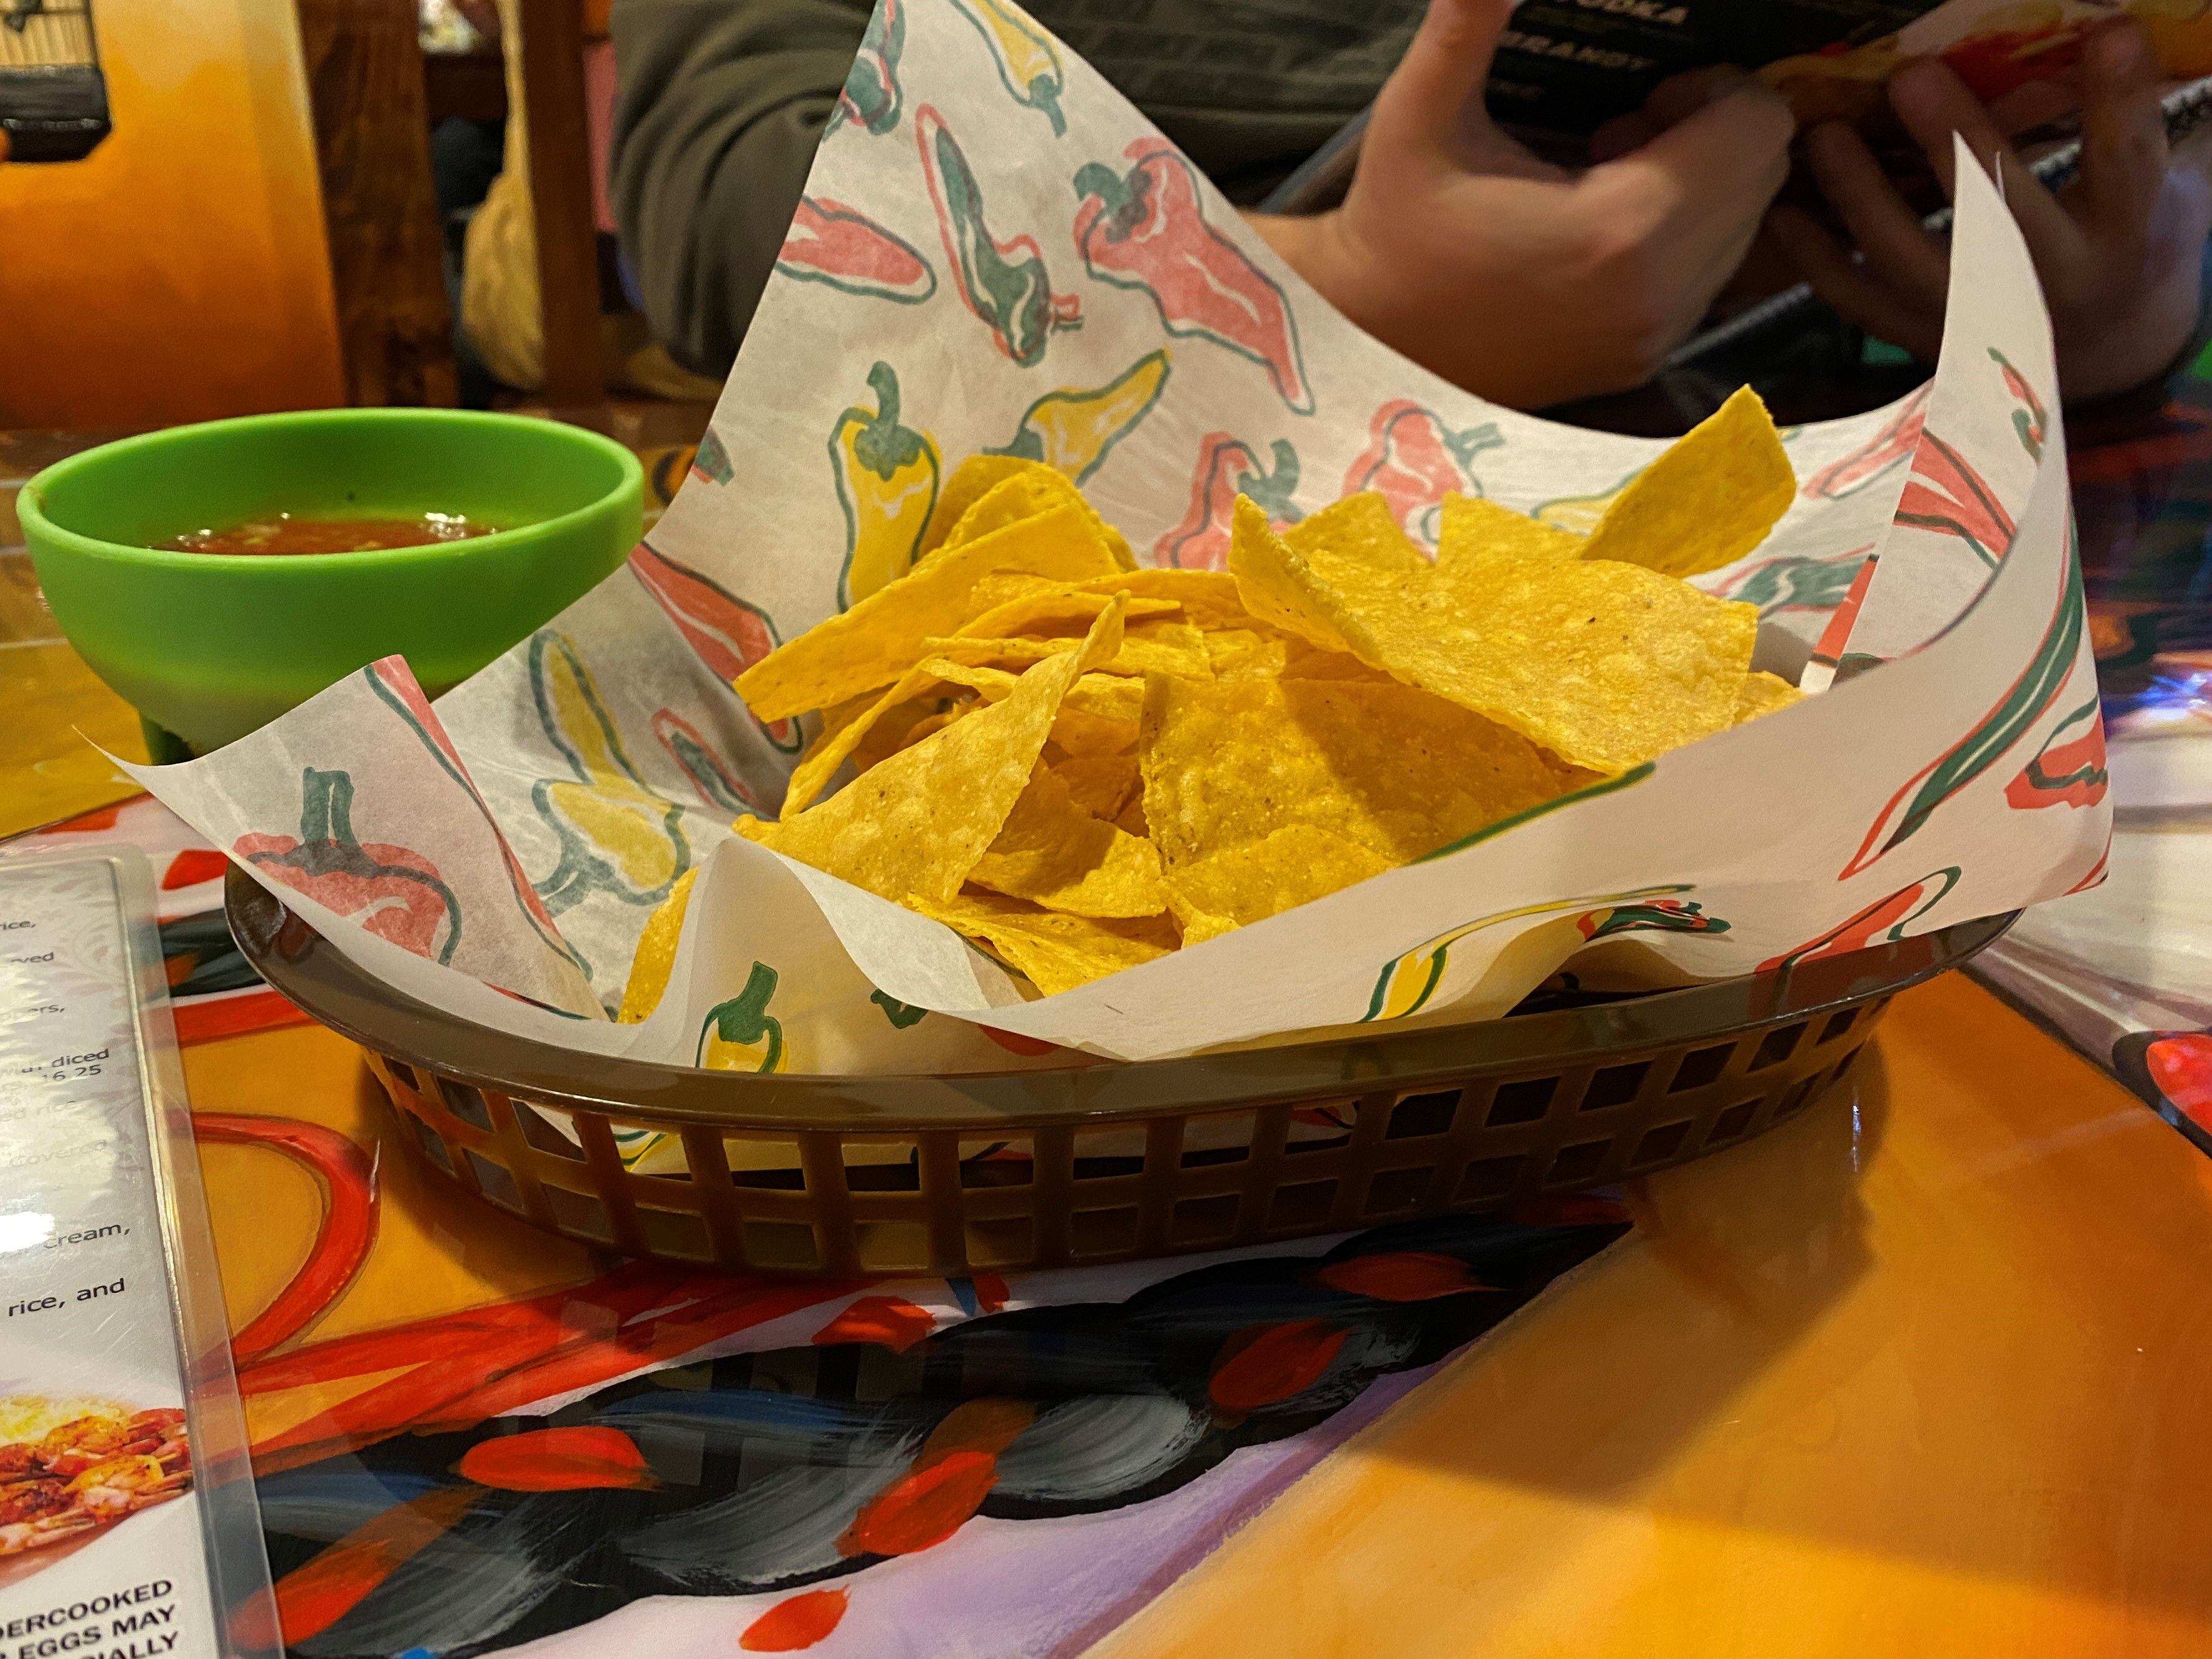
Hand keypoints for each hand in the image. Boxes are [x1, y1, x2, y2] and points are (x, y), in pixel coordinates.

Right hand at [1247, 0, 1794, 408]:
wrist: (1368, 344)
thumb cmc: (1394, 226)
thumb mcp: (1423, 112)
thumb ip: (1469, 22)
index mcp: (1619, 230)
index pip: (1755, 130)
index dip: (1714, 90)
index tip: (1646, 96)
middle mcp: (1656, 294)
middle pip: (1762, 177)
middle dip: (1712, 138)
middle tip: (1626, 134)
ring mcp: (1653, 337)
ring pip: (1745, 232)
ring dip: (1700, 192)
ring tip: (1612, 183)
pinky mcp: (1641, 363)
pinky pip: (1710, 281)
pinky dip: (1683, 244)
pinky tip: (1606, 236)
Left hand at [1767, 19, 2211, 401]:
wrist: (2105, 352)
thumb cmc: (2129, 239)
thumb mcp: (2159, 188)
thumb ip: (2135, 126)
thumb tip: (2121, 38)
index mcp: (2126, 235)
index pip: (2128, 161)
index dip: (2118, 100)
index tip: (2109, 32)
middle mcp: (2054, 284)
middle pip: (2001, 211)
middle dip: (1955, 142)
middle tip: (1911, 76)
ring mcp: (1982, 320)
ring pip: (1914, 258)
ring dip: (1862, 196)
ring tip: (1824, 136)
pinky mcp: (1926, 341)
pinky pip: (1861, 302)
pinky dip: (1816, 260)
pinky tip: (1783, 211)